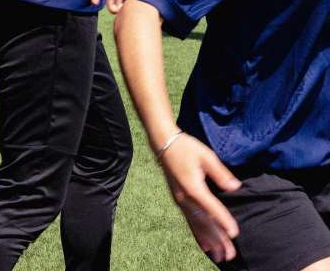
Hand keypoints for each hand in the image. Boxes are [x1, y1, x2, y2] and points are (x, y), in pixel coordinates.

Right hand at [158, 133, 240, 263]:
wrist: (163, 143)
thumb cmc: (186, 147)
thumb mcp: (206, 155)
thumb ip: (220, 173)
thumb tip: (235, 187)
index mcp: (193, 187)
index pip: (211, 207)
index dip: (223, 220)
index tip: (234, 233)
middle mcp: (185, 198)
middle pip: (204, 221)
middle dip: (218, 239)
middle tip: (230, 255)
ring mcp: (180, 200)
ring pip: (196, 225)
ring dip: (209, 241)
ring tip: (220, 256)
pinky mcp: (178, 200)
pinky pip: (189, 221)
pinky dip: (198, 234)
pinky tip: (205, 245)